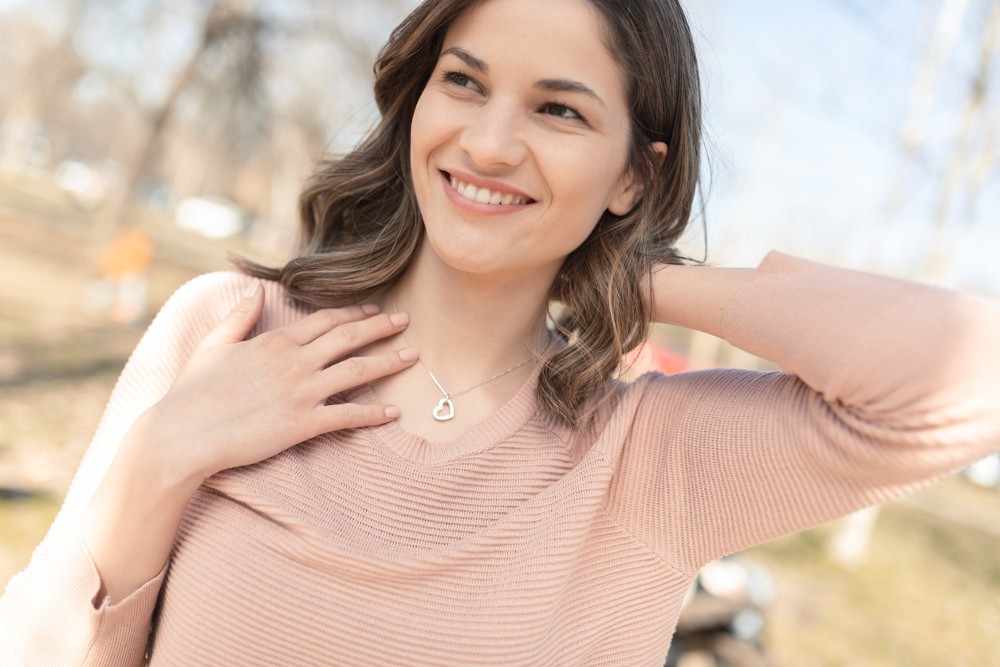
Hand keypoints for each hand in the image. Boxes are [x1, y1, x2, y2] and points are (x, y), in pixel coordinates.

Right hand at [134, 281, 416, 483]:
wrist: (182, 434)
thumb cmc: (192, 393)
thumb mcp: (213, 345)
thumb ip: (238, 318)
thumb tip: (252, 290)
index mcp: (274, 342)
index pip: (324, 321)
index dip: (353, 313)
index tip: (374, 310)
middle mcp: (293, 362)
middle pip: (348, 338)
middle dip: (381, 328)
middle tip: (406, 322)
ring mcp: (300, 392)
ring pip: (356, 372)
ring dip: (387, 362)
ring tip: (411, 358)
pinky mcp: (301, 424)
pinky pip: (347, 416)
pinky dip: (373, 414)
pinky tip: (393, 413)